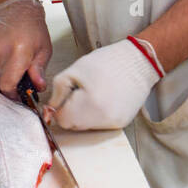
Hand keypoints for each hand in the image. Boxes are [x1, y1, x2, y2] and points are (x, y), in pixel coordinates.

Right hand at [0, 0, 51, 98]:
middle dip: (8, 88)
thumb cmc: (31, 26)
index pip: (7, 86)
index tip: (18, 96)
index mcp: (18, 53)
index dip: (12, 95)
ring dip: (1, 77)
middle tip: (18, 82)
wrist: (13, 6)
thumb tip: (38, 87)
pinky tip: (3, 58)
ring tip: (12, 66)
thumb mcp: (44, 48)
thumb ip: (39, 70)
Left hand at [43, 37, 163, 130]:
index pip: (62, 119)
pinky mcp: (121, 123)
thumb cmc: (106, 63)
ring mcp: (114, 123)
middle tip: (82, 91)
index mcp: (89, 104)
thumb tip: (49, 111)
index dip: (61, 106)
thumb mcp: (74, 71)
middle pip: (74, 125)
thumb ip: (57, 92)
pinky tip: (105, 98)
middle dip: (72, 110)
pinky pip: (100, 124)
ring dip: (84, 113)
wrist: (138, 61)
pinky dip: (98, 114)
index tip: (67, 95)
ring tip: (95, 93)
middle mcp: (103, 119)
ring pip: (86, 126)